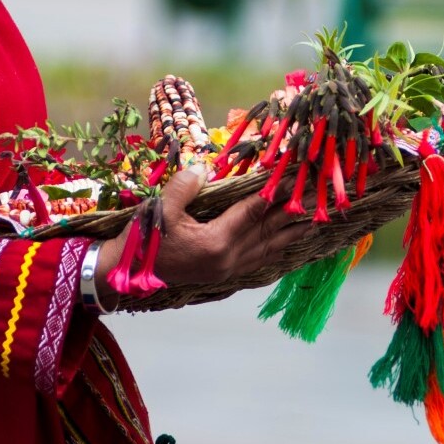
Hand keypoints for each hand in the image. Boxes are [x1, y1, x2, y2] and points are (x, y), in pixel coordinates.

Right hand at [95, 164, 311, 294]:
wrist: (126, 275)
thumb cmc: (143, 240)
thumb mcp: (160, 209)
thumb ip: (184, 187)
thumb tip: (204, 168)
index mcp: (216, 242)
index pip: (255, 210)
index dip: (276, 190)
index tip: (295, 175)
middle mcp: (228, 258)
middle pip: (269, 230)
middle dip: (294, 211)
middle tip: (317, 195)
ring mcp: (228, 269)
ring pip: (268, 248)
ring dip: (292, 233)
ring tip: (316, 222)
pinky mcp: (223, 274)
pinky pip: (258, 260)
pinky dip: (275, 249)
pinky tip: (285, 244)